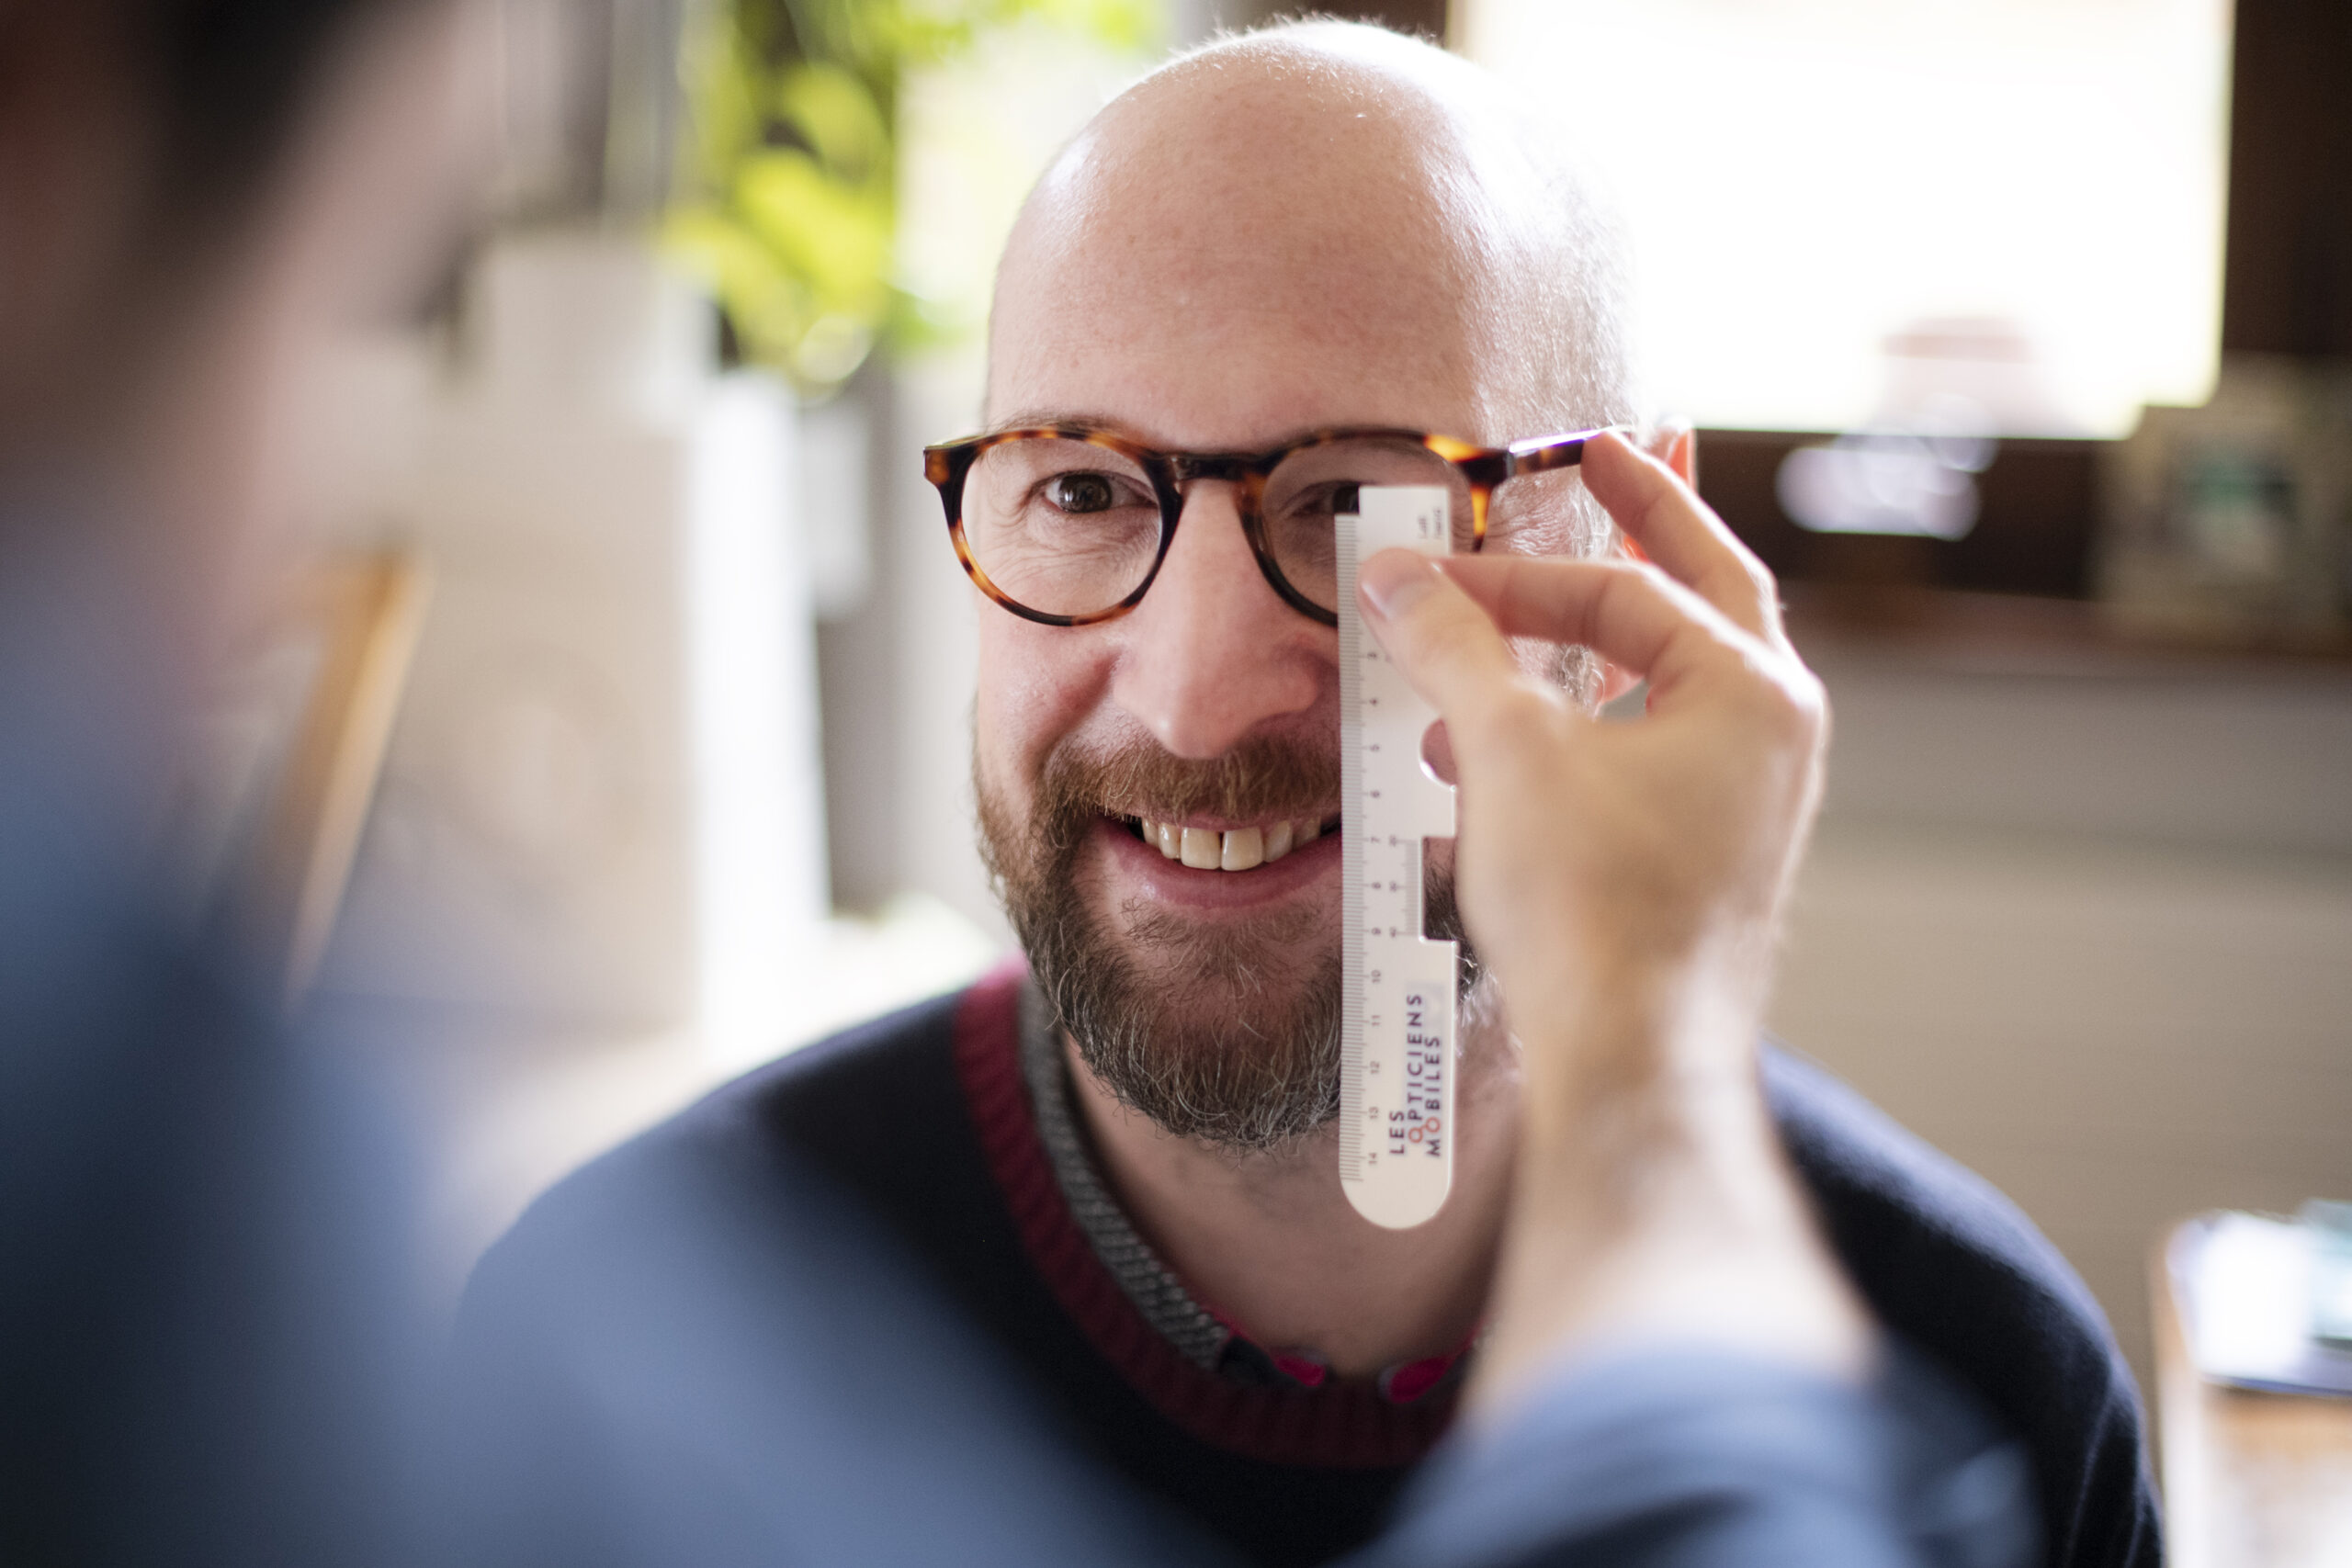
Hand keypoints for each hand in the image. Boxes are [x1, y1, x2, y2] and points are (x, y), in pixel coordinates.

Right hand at [1357, 429, 1868, 1409]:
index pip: (1622, 590)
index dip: (1510, 574)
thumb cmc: (1594, 907)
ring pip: (1665, 682)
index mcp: (1752, 690)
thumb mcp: (1507, 751)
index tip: (1422, 575)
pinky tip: (1491, 758)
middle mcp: (1773, 734)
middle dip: (1643, 526)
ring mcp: (1749, 798)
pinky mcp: (1708, 855)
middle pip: (1700, 593)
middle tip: (1608, 455)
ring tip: (1494, 637)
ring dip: (1579, 650)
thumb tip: (1397, 578)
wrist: (1629, 1061)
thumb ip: (1454, 647)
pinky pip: (1645, 753)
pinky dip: (1576, 730)